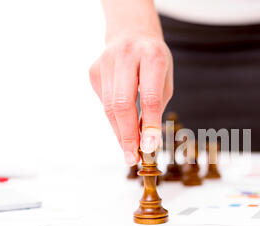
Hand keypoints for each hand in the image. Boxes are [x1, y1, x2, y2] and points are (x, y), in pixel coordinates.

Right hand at [89, 36, 172, 164]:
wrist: (131, 33)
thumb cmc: (154, 61)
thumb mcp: (165, 79)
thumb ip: (156, 107)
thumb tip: (146, 140)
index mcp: (152, 56)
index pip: (149, 97)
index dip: (149, 124)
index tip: (149, 147)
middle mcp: (126, 56)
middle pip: (122, 103)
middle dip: (127, 135)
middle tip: (133, 157)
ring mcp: (106, 63)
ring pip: (110, 107)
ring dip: (119, 132)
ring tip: (129, 150)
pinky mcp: (94, 71)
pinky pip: (104, 103)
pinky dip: (114, 120)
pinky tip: (122, 126)